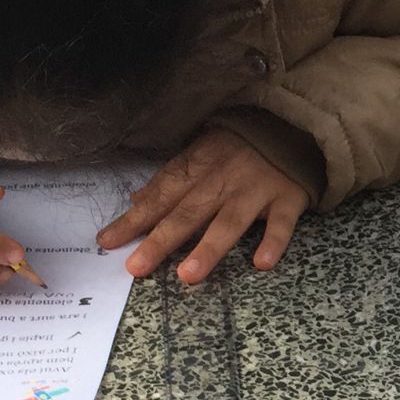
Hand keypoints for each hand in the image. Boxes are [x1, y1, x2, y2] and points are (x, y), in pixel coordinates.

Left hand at [98, 128, 308, 283]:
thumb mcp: (200, 153)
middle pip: (188, 214)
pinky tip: (261, 263)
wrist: (291, 124)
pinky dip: (273, 242)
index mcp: (198, 169)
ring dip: (209, 248)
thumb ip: (171, 179)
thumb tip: (135, 199)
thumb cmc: (239, 146)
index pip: (160, 197)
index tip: (108, 242)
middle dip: (160, 240)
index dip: (134, 220)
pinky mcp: (287, 199)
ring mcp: (255, 191)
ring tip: (188, 275)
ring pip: (229, 222)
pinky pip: (281, 224)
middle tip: (136, 268)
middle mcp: (222, 181)